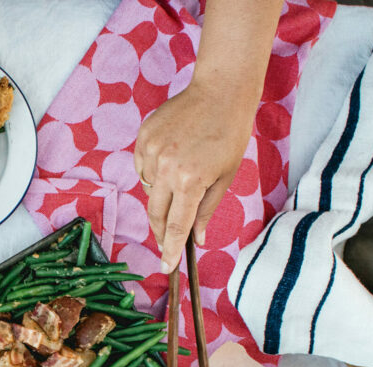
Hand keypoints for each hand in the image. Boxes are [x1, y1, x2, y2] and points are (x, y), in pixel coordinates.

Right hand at [133, 79, 254, 271]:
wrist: (220, 92)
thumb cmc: (230, 134)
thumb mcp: (225, 177)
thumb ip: (206, 210)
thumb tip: (196, 239)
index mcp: (190, 180)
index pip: (176, 225)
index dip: (170, 249)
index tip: (166, 267)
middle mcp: (166, 168)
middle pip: (156, 213)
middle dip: (161, 231)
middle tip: (167, 241)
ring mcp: (151, 151)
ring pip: (148, 190)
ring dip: (161, 195)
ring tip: (182, 177)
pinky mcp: (143, 138)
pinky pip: (142, 168)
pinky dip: (153, 173)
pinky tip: (171, 159)